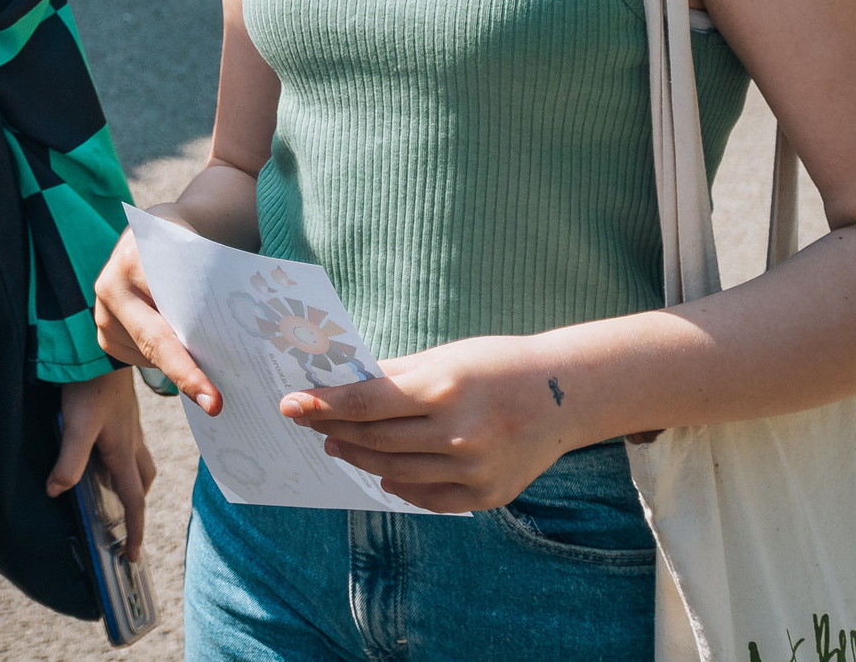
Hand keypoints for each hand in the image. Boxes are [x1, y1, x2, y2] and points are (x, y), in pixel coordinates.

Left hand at [48, 368, 154, 560]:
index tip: (132, 557)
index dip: (135, 532)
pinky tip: (105, 449)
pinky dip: (124, 457)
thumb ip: (68, 462)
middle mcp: (132, 443)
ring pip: (140, 463)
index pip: (134, 502)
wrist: (101, 349)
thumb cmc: (91, 388)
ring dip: (132, 480)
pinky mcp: (124, 413)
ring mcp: (130, 427)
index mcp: (124, 454)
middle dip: (136, 506)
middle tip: (125, 523)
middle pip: (141, 484)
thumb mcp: (76, 428)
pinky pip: (131, 445)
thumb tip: (55, 492)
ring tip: (114, 487)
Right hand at [91, 219, 222, 415]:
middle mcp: (109, 287)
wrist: (160, 231)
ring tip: (208, 361)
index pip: (165, 321)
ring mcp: (101, 312)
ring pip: (147, 355)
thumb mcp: (199, 253)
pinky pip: (138, 359)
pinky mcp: (104, 333)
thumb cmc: (189, 244)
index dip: (188, 364)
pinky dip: (164, 361)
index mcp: (133, 261)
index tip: (213, 399)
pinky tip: (181, 347)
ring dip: (180, 362)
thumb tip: (231, 347)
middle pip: (152, 343)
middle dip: (187, 376)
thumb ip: (205, 291)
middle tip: (215, 406)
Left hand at [281, 334, 586, 511]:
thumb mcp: (444, 357)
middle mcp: (460, 433)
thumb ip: (393, 375)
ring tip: (337, 445)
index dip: (323, 404)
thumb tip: (340, 384)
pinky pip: (430, 498)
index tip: (290, 404)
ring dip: (359, 460)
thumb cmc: (496, 365)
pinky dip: (401, 487)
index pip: (367, 402)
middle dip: (335, 430)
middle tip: (308, 423)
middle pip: (376, 440)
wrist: (566, 394)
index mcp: (445, 388)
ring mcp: (476, 470)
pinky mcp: (489, 494)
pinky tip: (383, 476)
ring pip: (396, 472)